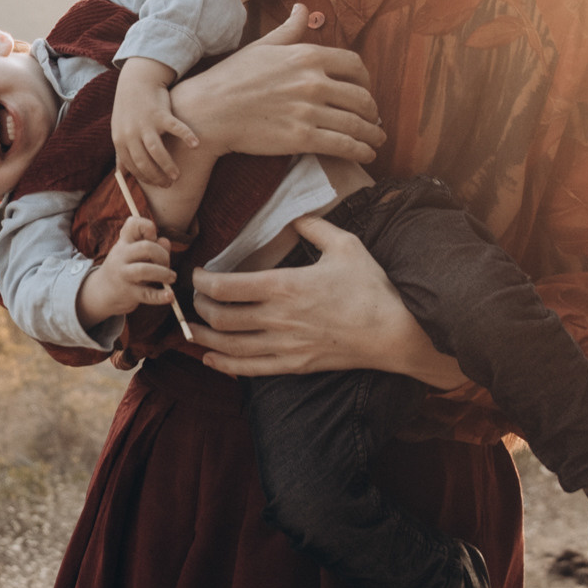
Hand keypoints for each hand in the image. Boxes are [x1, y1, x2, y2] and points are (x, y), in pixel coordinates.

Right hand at [73, 216, 178, 329]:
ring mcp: (122, 274)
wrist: (101, 292)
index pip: (133, 224)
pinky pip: (147, 294)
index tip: (153, 238)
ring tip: (171, 278)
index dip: (148, 227)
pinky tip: (170, 295)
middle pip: (146, 247)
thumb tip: (166, 242)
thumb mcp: (135, 254)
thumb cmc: (126, 268)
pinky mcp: (127, 293)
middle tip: (166, 265)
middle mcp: (121, 255)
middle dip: (163, 255)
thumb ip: (154, 246)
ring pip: (145, 270)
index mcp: (124, 242)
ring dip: (164, 273)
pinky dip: (161, 296)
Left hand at [112, 58, 196, 186]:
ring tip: (177, 175)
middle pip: (143, 163)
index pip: (132, 166)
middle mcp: (131, 133)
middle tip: (169, 184)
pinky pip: (175, 128)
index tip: (157, 184)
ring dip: (167, 166)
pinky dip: (186, 136)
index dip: (145, 178)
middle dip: (157, 177)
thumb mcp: (119, 130)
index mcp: (120, 139)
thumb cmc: (129, 109)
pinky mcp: (160, 113)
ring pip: (156, 151)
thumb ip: (121, 151)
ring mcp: (146, 123)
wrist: (136, 81)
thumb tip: (120, 174)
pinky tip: (196, 145)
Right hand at [168, 4, 385, 161]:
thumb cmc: (232, 77)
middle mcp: (313, 81)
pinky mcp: (302, 138)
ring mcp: (308, 110)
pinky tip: (366, 154)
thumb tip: (302, 8)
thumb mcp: (262, 46)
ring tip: (376, 140)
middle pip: (361, 97)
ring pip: (357, 124)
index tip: (365, 90)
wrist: (208, 111)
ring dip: (372, 135)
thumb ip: (290, 29)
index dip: (366, 80)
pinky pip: (344, 145)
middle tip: (372, 120)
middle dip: (372, 111)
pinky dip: (361, 151)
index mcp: (307, 56)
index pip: (355, 66)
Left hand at [190, 216, 464, 386]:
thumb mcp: (346, 246)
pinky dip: (225, 365)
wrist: (397, 333)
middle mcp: (278, 319)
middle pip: (220, 318)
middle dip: (200, 307)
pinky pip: (251, 369)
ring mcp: (285, 345)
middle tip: (195, 298)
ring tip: (190, 329)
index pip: (226, 287)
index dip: (202, 281)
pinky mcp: (295, 365)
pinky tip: (211, 360)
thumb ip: (315, 227)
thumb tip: (295, 217)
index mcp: (285, 286)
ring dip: (203, 339)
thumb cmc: (372, 288)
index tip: (197, 273)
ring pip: (229, 347)